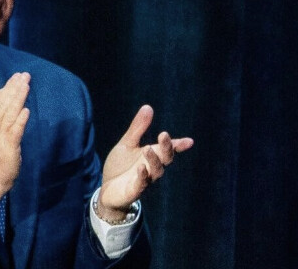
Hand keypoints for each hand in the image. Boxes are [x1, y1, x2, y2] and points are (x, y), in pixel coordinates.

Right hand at [0, 72, 30, 212]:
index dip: (8, 88)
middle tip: (24, 75)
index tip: (17, 76)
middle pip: (5, 103)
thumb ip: (0, 119)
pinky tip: (26, 110)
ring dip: (18, 98)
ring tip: (26, 85)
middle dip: (15, 88)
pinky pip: (15, 131)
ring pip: (10, 113)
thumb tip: (10, 104)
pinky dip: (20, 120)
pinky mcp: (8, 146)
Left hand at [97, 105, 192, 221]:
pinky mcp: (134, 190)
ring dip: (154, 160)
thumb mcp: (127, 144)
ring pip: (156, 171)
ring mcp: (145, 179)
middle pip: (165, 158)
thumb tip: (148, 107)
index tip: (189, 141)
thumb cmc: (120, 166)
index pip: (168, 149)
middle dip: (166, 147)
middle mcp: (152, 167)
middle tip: (163, 135)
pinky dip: (142, 176)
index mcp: (152, 155)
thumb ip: (138, 128)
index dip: (179, 145)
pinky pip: (141, 184)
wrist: (107, 190)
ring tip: (147, 148)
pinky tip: (141, 167)